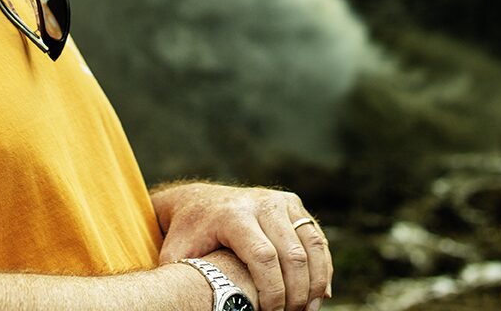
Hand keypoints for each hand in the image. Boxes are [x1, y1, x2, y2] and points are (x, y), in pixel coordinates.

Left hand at [152, 182, 331, 310]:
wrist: (198, 202)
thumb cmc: (187, 236)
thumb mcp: (177, 255)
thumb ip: (183, 278)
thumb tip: (183, 304)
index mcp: (232, 215)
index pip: (263, 257)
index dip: (272, 291)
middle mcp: (260, 203)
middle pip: (292, 254)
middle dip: (296, 293)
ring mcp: (280, 201)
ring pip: (311, 245)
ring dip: (315, 283)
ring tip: (308, 310)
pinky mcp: (293, 204)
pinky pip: (316, 238)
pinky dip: (322, 267)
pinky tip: (319, 293)